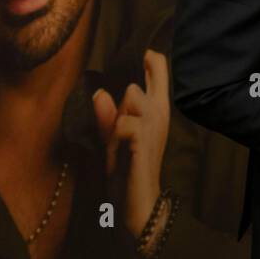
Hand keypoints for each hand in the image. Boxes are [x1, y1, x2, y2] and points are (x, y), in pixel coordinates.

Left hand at [92, 50, 170, 241]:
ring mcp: (154, 125)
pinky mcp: (144, 139)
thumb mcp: (113, 139)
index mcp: (156, 109)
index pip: (159, 70)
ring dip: (117, 116)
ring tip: (118, 140)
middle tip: (119, 131)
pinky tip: (119, 150)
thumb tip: (100, 92)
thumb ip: (108, 116)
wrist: (138, 202)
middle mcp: (159, 113)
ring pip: (131, 95)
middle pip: (140, 81)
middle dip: (122, 101)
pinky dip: (114, 134)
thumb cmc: (127, 169)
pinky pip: (123, 121)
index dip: (151, 59)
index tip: (145, 56)